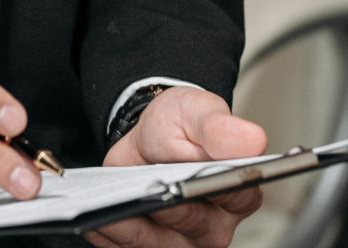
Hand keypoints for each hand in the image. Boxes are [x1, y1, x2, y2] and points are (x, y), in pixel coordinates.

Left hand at [84, 88, 266, 247]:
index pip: (235, 194)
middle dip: (168, 206)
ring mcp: (183, 240)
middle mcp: (215, 224)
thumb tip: (253, 139)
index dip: (213, 187)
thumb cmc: (180, 126)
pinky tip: (95, 219)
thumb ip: (220, 128)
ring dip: (130, 227)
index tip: (190, 181)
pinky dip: (110, 234)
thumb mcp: (199, 112)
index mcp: (239, 191)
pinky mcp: (152, 246)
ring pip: (157, 243)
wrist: (149, 135)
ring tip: (107, 209)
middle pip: (192, 221)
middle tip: (145, 193)